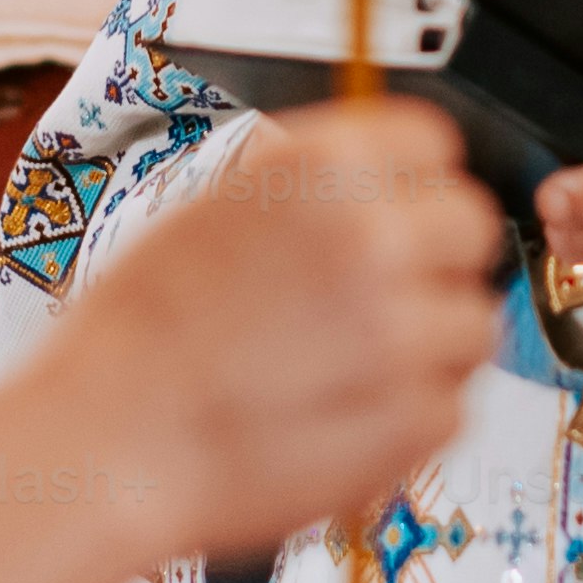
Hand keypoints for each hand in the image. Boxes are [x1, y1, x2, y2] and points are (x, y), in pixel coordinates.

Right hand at [0, 100, 503, 582]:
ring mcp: (404, 329)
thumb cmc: (135, 336)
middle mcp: (373, 235)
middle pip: (471, 226)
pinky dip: (412, 417)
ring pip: (474, 323)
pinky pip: (452, 405)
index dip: (416, 183)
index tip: (402, 212)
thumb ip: (309, 193)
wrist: (108, 440)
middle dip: (438, 260)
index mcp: (321, 166)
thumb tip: (376, 188)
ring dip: (432, 344)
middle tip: (388, 297)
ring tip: (355, 370)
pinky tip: (344, 418)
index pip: (433, 141)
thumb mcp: (212, 210)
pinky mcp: (415, 419)